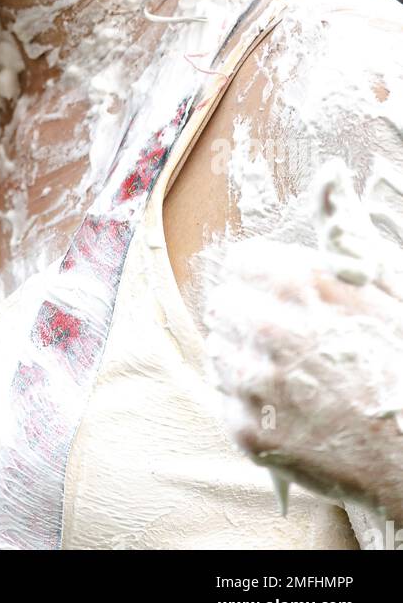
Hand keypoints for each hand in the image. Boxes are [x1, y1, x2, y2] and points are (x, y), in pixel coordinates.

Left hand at [204, 161, 402, 520]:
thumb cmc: (400, 360)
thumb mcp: (383, 285)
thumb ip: (344, 226)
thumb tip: (330, 170)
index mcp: (298, 282)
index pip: (239, 264)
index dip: (262, 282)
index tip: (283, 300)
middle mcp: (268, 328)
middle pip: (222, 305)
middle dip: (250, 318)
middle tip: (286, 341)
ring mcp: (255, 384)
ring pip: (218, 353)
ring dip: (245, 360)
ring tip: (290, 377)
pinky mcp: (249, 432)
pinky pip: (224, 401)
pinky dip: (248, 405)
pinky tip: (287, 409)